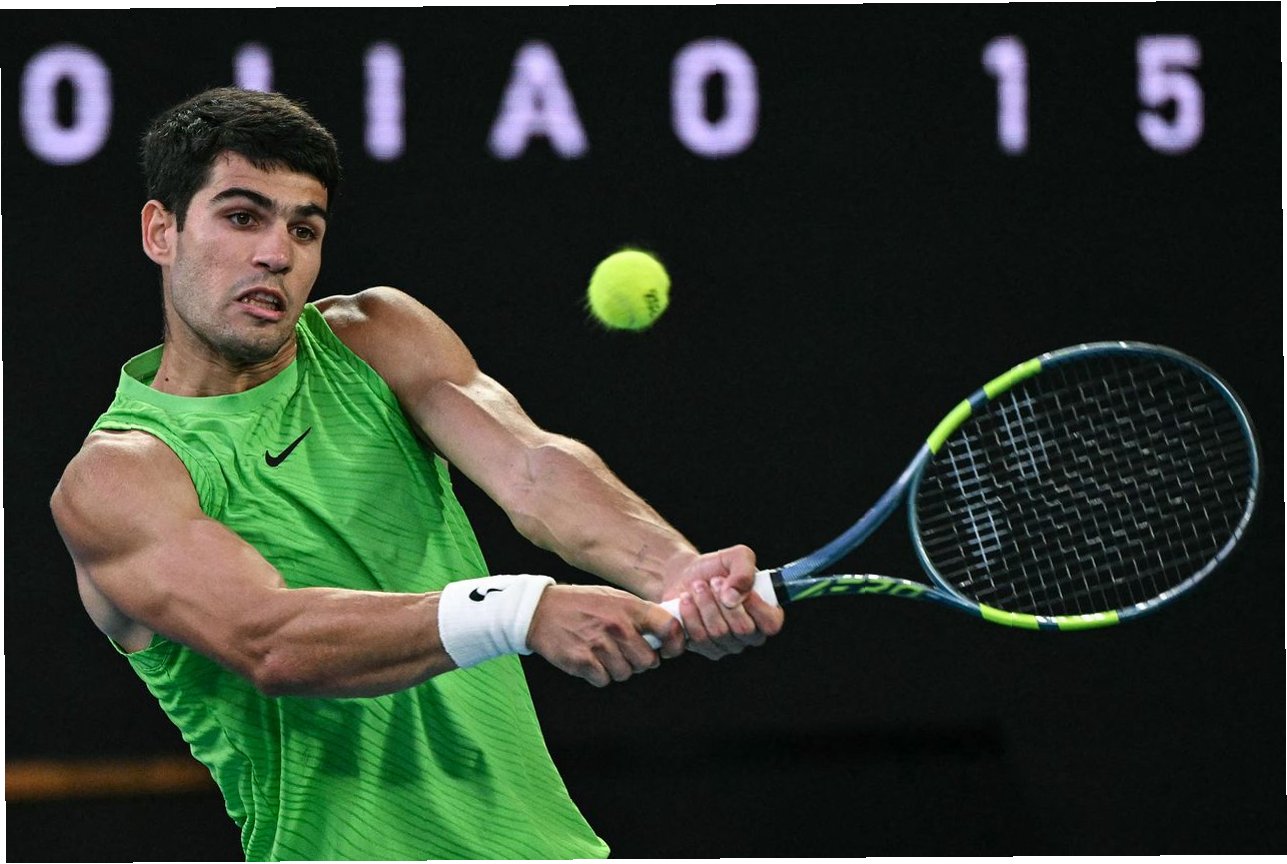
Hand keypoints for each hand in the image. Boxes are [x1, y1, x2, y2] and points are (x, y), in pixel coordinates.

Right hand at [527, 584, 684, 686]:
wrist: (540, 611)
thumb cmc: (580, 604)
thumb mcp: (614, 597)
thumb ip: (639, 613)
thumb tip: (667, 629)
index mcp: (629, 607)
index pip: (669, 626)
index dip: (676, 643)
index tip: (669, 650)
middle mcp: (617, 625)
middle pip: (648, 661)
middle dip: (641, 662)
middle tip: (628, 653)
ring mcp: (599, 644)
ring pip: (626, 673)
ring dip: (618, 669)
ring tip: (604, 653)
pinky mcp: (582, 661)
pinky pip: (604, 680)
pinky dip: (599, 675)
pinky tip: (590, 660)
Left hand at [663, 545, 784, 659]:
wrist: (686, 576)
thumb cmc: (716, 568)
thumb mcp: (736, 557)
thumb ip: (744, 571)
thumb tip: (734, 597)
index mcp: (765, 614)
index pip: (771, 624)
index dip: (755, 607)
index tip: (735, 586)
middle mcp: (751, 634)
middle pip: (743, 629)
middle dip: (723, 601)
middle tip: (712, 581)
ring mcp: (729, 645)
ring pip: (719, 633)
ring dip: (705, 604)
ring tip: (697, 586)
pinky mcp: (706, 649)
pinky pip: (699, 638)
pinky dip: (690, 615)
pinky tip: (686, 600)